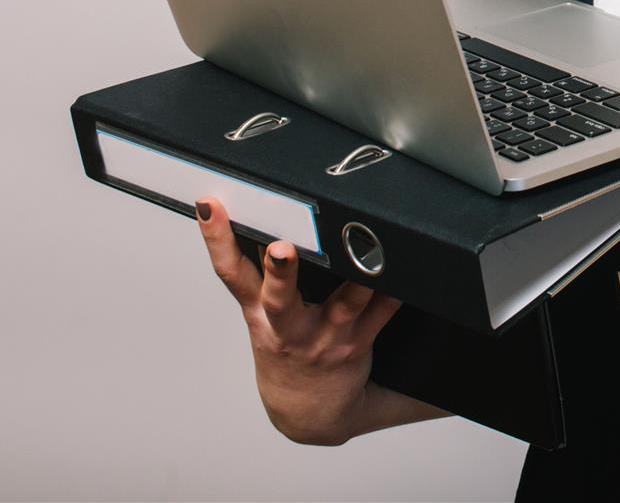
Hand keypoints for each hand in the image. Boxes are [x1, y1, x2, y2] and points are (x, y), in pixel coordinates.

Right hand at [195, 196, 431, 444]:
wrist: (308, 412)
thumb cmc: (286, 351)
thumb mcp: (262, 318)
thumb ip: (263, 275)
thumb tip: (268, 214)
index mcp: (259, 315)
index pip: (232, 273)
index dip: (217, 240)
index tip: (212, 207)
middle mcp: (289, 328)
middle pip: (280, 298)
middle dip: (279, 272)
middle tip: (280, 248)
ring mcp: (325, 338)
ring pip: (344, 304)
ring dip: (358, 280)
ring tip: (368, 252)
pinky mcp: (358, 344)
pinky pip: (381, 315)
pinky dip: (394, 294)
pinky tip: (407, 273)